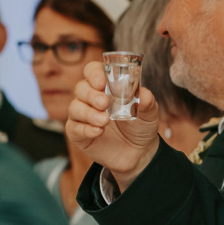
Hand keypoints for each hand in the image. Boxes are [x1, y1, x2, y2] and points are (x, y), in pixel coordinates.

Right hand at [66, 61, 160, 186]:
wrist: (139, 153)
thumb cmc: (141, 126)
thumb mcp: (149, 114)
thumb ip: (147, 103)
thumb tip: (143, 93)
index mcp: (107, 87)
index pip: (92, 71)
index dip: (94, 73)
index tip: (101, 82)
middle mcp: (91, 98)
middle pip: (81, 88)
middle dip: (91, 94)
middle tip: (104, 103)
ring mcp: (83, 116)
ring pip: (75, 108)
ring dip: (89, 113)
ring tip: (105, 121)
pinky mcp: (79, 134)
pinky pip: (74, 128)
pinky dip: (85, 129)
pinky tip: (98, 131)